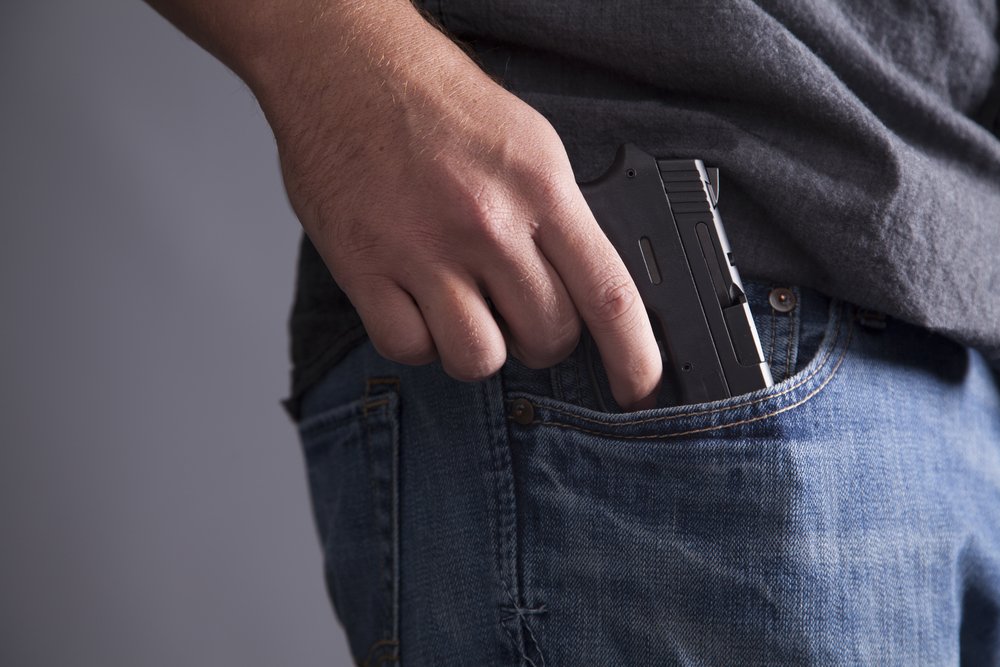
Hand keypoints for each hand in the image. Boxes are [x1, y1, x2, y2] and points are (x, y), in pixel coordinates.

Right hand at [261, 7, 661, 409]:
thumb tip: (586, 287)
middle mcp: (487, 224)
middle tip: (522, 311)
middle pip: (547, 337)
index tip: (639, 388)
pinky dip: (418, 340)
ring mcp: (423, 250)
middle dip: (543, 340)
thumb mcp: (529, 143)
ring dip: (479, 347)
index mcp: (539, 188)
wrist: (345, 62)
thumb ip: (560, 218)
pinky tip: (416, 305)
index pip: (609, 294)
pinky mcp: (365, 268)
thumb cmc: (435, 99)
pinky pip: (409, 348)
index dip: (634, 356)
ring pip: (478, 358)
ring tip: (465, 309)